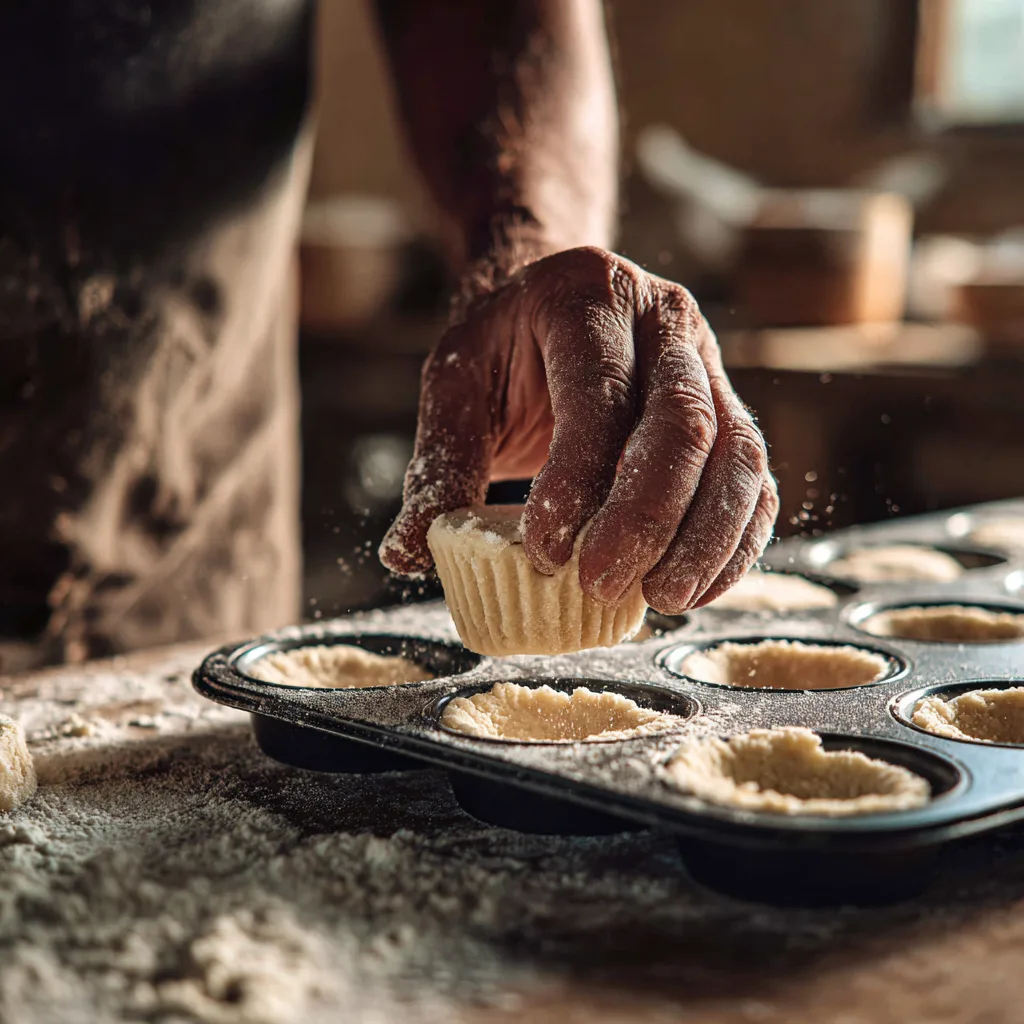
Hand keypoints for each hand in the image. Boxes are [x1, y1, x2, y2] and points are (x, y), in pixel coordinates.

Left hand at [379, 246, 777, 612]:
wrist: (552, 303)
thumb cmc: (503, 348)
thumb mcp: (455, 387)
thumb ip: (438, 468)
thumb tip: (405, 557)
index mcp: (588, 298)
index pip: (599, 395)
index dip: (578, 479)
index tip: (544, 552)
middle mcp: (665, 320)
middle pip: (683, 423)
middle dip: (646, 516)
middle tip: (599, 585)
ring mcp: (710, 364)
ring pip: (738, 455)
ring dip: (705, 538)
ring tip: (660, 600)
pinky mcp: (731, 411)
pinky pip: (753, 480)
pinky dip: (735, 542)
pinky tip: (694, 589)